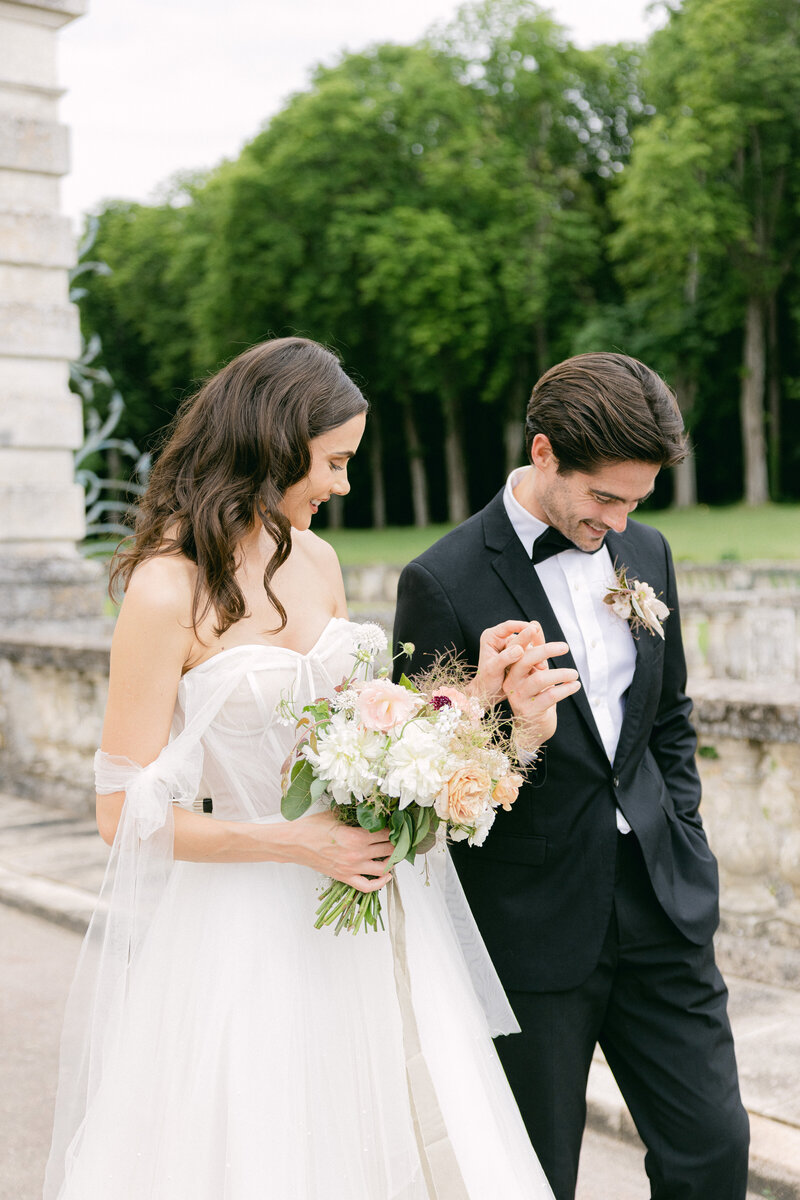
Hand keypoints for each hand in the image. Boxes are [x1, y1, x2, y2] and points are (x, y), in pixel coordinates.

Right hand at [282, 811, 393, 891]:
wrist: (294, 843)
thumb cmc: (312, 827)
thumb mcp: (336, 814)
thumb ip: (354, 814)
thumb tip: (370, 810)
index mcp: (356, 836)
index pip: (386, 834)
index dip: (396, 830)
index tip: (400, 826)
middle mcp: (357, 854)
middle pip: (388, 850)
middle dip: (398, 844)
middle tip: (402, 838)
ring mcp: (352, 868)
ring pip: (383, 868)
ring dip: (393, 861)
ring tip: (396, 854)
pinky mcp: (345, 877)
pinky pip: (367, 886)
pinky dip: (380, 884)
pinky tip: (387, 876)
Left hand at [471, 620, 541, 703]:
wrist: (488, 692)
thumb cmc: (486, 680)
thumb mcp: (492, 669)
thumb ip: (504, 658)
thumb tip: (519, 649)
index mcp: (491, 637)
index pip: (508, 626)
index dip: (522, 626)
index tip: (534, 629)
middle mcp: (501, 639)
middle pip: (520, 635)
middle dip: (532, 642)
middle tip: (544, 646)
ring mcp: (511, 647)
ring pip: (527, 646)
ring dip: (536, 654)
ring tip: (542, 664)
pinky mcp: (518, 656)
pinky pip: (529, 655)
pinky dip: (535, 661)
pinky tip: (541, 668)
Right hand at [500, 624, 580, 750]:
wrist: (532, 728)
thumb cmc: (536, 695)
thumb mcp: (535, 672)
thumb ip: (536, 650)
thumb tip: (535, 624)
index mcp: (510, 671)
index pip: (517, 650)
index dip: (528, 638)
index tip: (537, 628)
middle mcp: (511, 683)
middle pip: (526, 660)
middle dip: (546, 649)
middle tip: (565, 647)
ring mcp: (519, 698)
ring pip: (540, 678)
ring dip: (561, 673)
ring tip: (574, 673)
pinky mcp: (531, 711)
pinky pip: (550, 695)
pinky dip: (566, 688)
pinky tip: (575, 685)